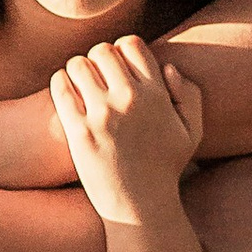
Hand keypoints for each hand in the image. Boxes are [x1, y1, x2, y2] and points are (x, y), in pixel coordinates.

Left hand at [47, 39, 197, 223]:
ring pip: (78, 64)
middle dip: (98, 59)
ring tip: (80, 84)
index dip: (122, 50)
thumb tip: (167, 67)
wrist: (139, 207)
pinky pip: (60, 87)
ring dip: (77, 70)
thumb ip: (188, 94)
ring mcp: (102, 115)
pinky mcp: (79, 131)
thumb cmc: (164, 168)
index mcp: (156, 95)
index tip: (118, 67)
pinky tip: (66, 92)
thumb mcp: (191, 132)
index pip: (131, 44)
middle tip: (97, 76)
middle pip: (102, 50)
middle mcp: (130, 100)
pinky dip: (60, 82)